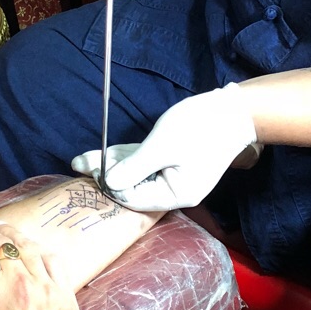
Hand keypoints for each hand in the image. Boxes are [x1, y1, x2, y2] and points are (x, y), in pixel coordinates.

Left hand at [71, 84, 257, 211]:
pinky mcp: (173, 160)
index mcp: (175, 194)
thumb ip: (134, 167)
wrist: (234, 111)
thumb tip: (109, 184)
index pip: (133, 198)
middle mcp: (173, 190)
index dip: (109, 185)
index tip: (87, 172)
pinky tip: (104, 153)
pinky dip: (127, 157)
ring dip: (111, 163)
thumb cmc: (200, 128)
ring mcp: (173, 175)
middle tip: (76, 164)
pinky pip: (145, 162)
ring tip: (81, 160)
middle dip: (104, 174)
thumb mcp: (162, 147)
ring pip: (136, 171)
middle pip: (132, 186)